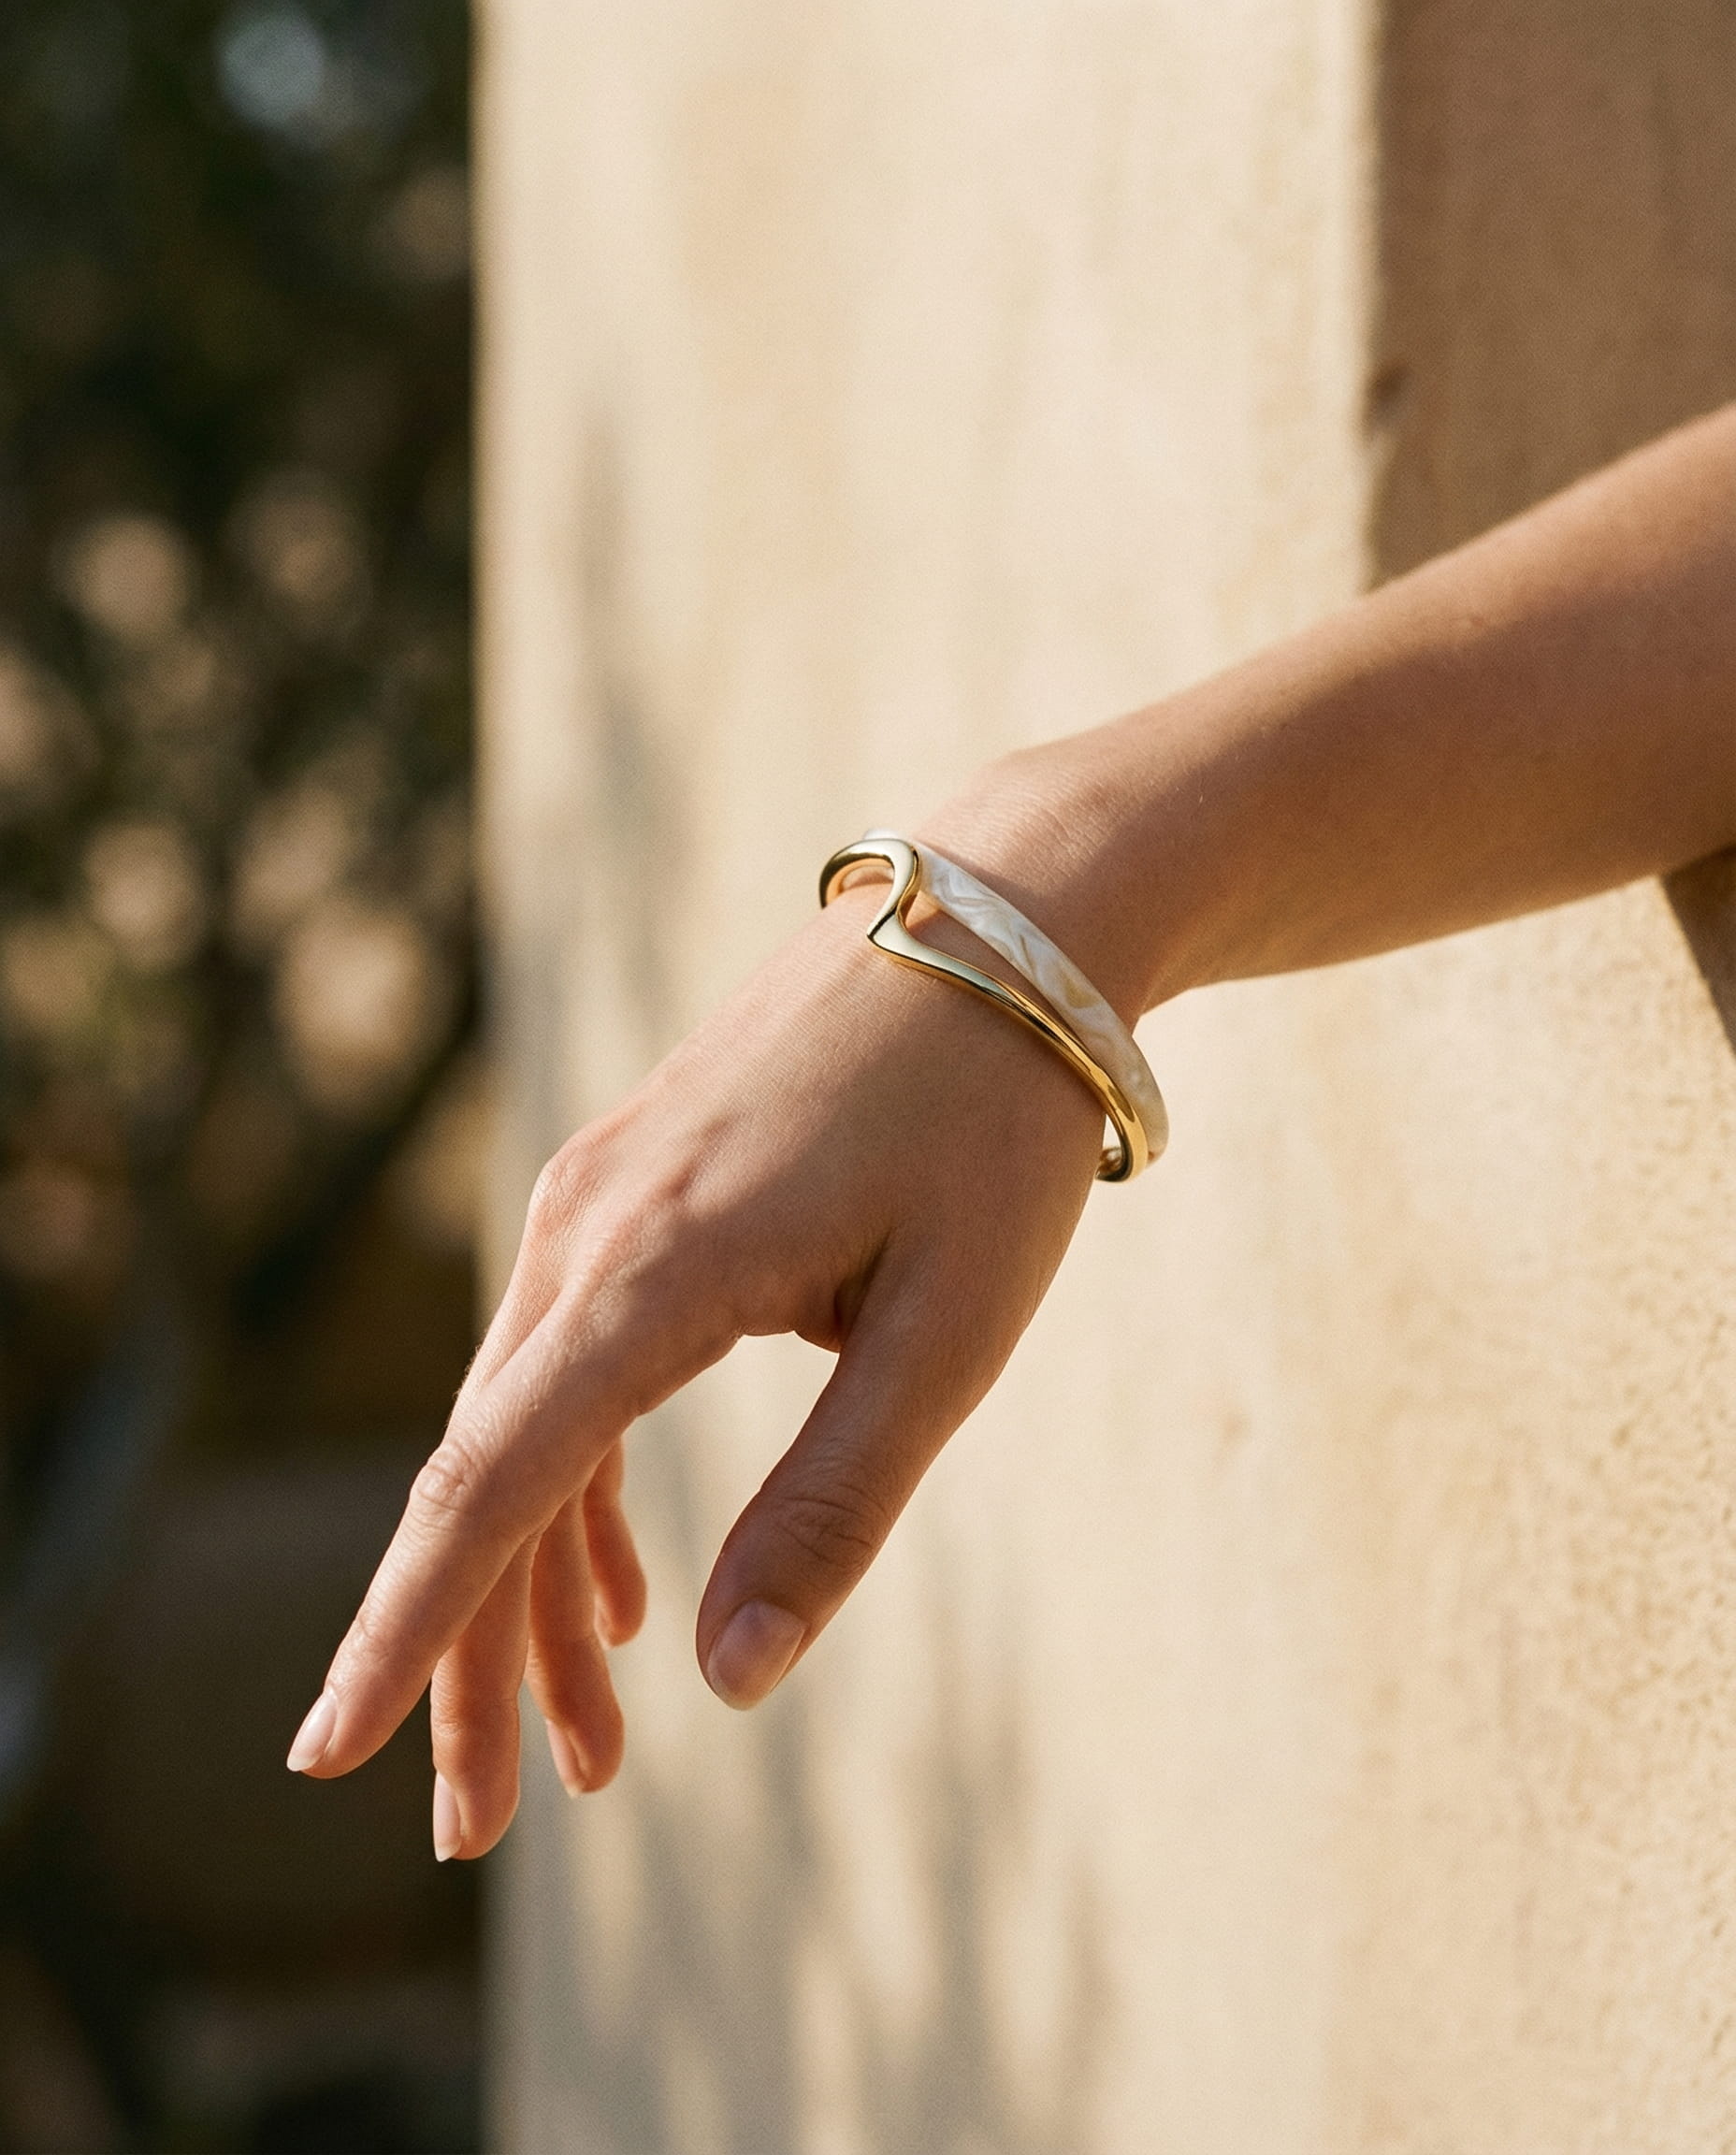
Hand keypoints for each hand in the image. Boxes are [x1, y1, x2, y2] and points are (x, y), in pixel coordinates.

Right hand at [286, 877, 1105, 1858]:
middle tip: (490, 1826)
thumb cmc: (991, 1126)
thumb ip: (833, 1503)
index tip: (329, 1755)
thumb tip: (723, 1681)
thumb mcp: (947, 1330)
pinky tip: (627, 1589)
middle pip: (489, 1476)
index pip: (490, 1486)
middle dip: (478, 1659)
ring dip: (541, 1586)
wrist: (999, 926)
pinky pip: (568, 1360)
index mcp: (653, 1269)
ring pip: (522, 1424)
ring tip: (592, 1744)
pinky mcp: (636, 1182)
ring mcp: (599, 1195)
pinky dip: (581, 1487)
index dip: (408, 1635)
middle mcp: (587, 1228)